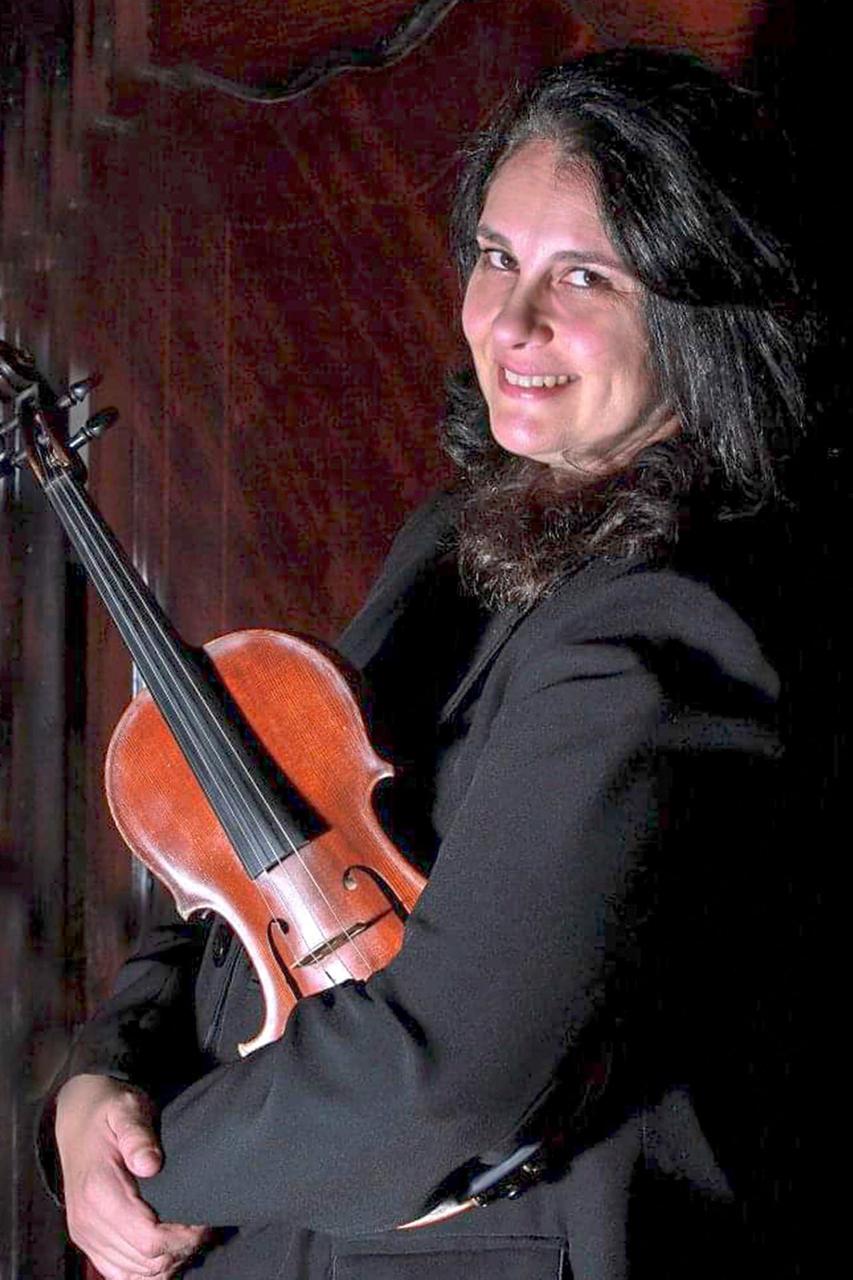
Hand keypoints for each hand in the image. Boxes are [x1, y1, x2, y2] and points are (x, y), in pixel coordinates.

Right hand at [55, 1074, 210, 1278]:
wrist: (77, 1119)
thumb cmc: (109, 1111)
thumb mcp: (126, 1108)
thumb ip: (138, 1133)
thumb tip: (150, 1163)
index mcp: (99, 1191)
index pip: (148, 1238)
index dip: (182, 1237)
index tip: (204, 1220)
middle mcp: (88, 1221)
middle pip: (146, 1261)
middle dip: (182, 1249)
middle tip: (205, 1225)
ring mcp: (86, 1235)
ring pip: (135, 1274)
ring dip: (168, 1262)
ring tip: (190, 1235)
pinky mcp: (88, 1240)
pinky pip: (119, 1274)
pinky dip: (147, 1270)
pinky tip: (167, 1250)